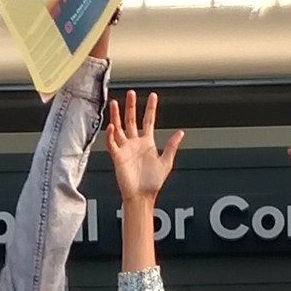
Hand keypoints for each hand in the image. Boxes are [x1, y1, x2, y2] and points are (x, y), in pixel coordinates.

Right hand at [109, 91, 182, 209]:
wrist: (142, 196)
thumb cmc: (152, 183)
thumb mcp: (166, 162)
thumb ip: (171, 146)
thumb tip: (180, 133)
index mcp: (147, 143)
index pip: (148, 121)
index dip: (151, 108)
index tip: (153, 96)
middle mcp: (135, 143)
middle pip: (131, 120)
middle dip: (131, 106)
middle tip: (131, 93)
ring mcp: (125, 149)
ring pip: (118, 128)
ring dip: (116, 116)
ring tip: (114, 103)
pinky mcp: (117, 157)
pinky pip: (112, 143)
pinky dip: (110, 135)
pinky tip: (111, 126)